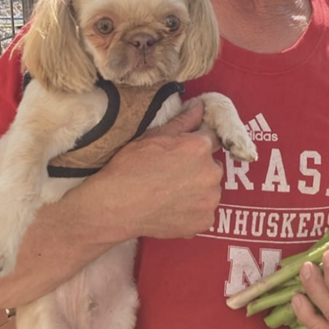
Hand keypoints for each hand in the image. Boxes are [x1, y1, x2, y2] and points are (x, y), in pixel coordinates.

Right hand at [90, 99, 223, 240]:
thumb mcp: (152, 137)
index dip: (197, 146)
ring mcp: (210, 199)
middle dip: (198, 169)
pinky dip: (192, 212)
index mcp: (200, 147)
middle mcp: (211, 172)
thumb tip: (200, 107)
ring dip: (197, 191)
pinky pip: (204, 212)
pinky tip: (172, 210)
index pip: (212, 139)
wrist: (116, 206)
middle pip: (212, 166)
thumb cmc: (130, 168)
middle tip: (172, 176)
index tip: (184, 153)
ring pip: (210, 190)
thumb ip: (182, 122)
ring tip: (170, 195)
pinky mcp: (204, 221)